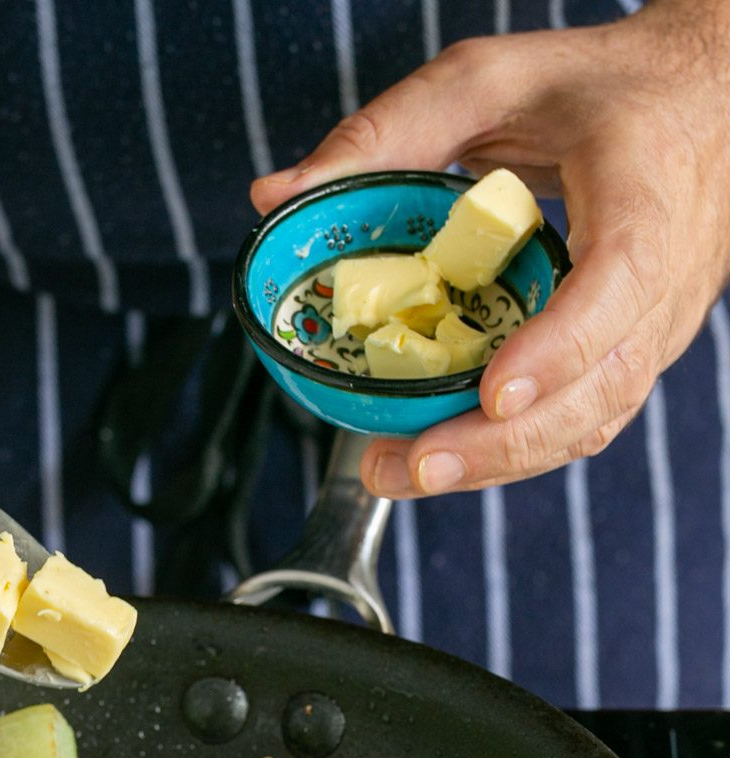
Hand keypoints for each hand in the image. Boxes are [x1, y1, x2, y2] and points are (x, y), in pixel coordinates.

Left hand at [250, 1, 729, 497]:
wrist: (698, 105)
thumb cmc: (598, 88)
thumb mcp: (488, 78)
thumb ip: (385, 132)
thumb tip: (277, 195)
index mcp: (646, 189)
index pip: (620, 280)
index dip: (559, 347)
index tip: (494, 394)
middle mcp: (668, 271)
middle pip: (601, 383)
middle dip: (504, 442)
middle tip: (414, 464)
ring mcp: (659, 324)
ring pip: (593, 418)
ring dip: (499, 462)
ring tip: (403, 472)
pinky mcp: (634, 353)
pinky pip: (582, 419)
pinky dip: (514, 451)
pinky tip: (443, 458)